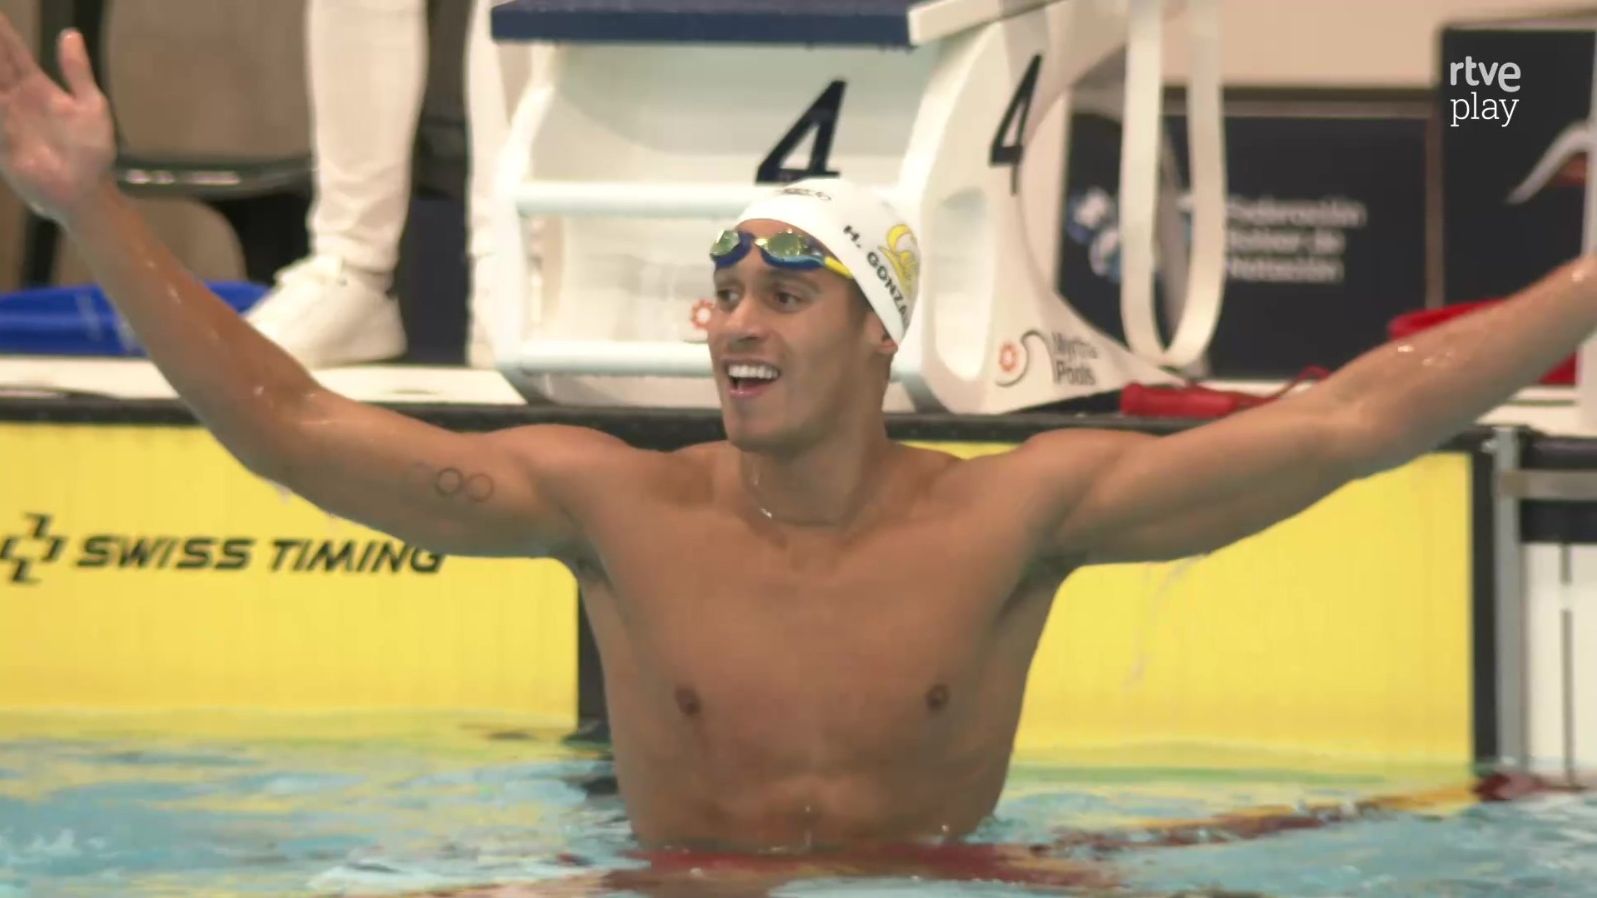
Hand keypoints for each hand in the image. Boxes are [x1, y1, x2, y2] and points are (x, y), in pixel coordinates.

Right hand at [0, 17, 113, 223]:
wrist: (86, 191)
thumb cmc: (92, 151)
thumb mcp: (91, 105)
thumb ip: (77, 71)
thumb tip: (71, 34)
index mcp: (36, 86)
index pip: (12, 52)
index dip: (1, 32)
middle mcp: (14, 98)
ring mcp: (4, 119)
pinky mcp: (0, 141)